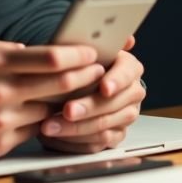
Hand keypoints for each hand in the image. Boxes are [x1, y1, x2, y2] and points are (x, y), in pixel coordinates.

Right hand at [0, 36, 104, 158]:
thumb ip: (6, 49)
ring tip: (77, 96)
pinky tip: (43, 115)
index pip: (53, 58)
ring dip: (66, 105)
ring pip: (51, 112)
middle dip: (85, 79)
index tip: (91, 52)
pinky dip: (40, 122)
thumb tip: (39, 53)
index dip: (79, 55)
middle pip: (62, 86)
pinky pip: (31, 132)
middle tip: (97, 73)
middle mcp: (0, 92)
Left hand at [38, 35, 144, 153]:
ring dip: (75, 128)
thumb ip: (96, 44)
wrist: (76, 86)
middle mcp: (132, 92)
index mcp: (129, 67)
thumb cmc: (78, 65)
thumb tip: (124, 38)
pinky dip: (74, 142)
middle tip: (67, 110)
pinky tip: (56, 138)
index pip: (128, 72)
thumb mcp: (82, 50)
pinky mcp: (114, 136)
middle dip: (88, 108)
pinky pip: (97, 144)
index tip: (104, 88)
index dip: (116, 80)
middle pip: (113, 104)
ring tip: (50, 126)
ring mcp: (125, 116)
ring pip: (104, 126)